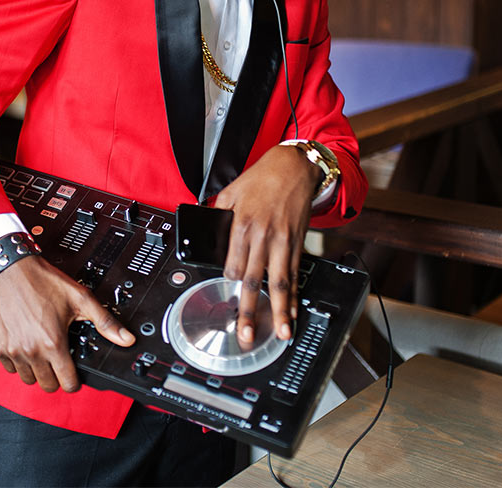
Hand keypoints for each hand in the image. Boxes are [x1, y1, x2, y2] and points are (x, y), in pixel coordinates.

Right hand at [0, 255, 134, 391]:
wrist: (11, 269)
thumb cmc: (43, 281)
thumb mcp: (80, 298)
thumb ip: (105, 321)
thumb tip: (126, 338)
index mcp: (53, 343)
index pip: (67, 384)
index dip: (74, 381)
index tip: (74, 374)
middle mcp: (31, 350)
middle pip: (48, 386)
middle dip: (56, 377)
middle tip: (59, 361)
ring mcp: (12, 350)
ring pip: (28, 379)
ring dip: (37, 371)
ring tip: (43, 354)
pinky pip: (10, 369)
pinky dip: (19, 363)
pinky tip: (26, 348)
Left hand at [214, 146, 318, 343]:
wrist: (294, 168)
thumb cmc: (261, 178)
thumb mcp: (230, 192)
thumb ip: (217, 215)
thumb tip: (205, 232)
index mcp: (241, 225)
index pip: (232, 265)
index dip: (229, 279)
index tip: (230, 285)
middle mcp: (262, 237)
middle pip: (253, 280)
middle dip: (250, 310)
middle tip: (247, 334)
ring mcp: (281, 242)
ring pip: (279, 283)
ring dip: (280, 311)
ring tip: (281, 333)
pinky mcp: (296, 244)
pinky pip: (295, 275)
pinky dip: (294, 296)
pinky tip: (292, 312)